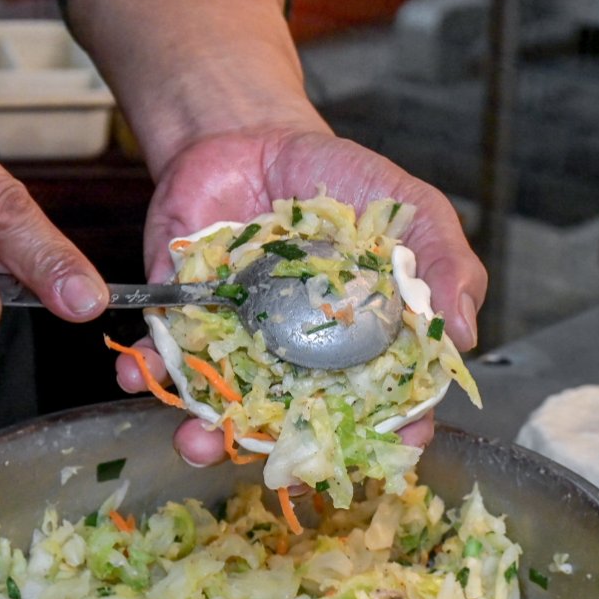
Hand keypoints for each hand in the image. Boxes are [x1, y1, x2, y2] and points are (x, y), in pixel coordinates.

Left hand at [113, 128, 486, 463]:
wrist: (254, 135)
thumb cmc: (342, 182)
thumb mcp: (412, 212)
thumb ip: (446, 267)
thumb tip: (465, 336)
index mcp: (360, 350)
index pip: (380, 411)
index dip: (386, 438)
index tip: (384, 450)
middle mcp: (300, 363)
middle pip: (296, 428)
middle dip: (281, 454)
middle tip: (270, 464)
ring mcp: (240, 347)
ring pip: (225, 409)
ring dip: (204, 433)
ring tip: (194, 437)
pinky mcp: (184, 321)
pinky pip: (162, 358)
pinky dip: (143, 371)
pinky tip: (133, 373)